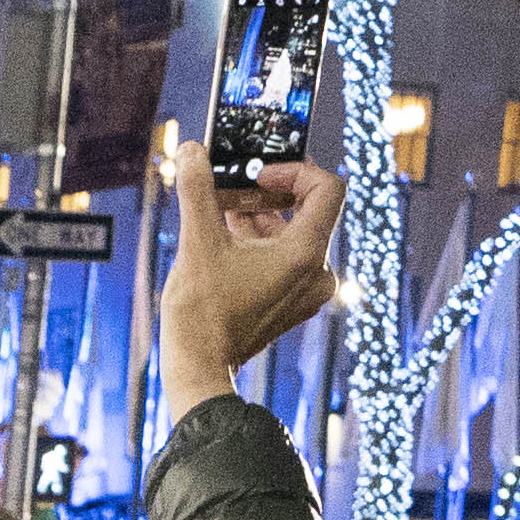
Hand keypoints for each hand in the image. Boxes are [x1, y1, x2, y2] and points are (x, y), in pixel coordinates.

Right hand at [154, 119, 348, 422]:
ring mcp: (306, 290)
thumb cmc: (201, 313)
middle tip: (231, 187)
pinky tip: (224, 237)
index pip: (326, 189)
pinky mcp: (291, 302)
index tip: (258, 173)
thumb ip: (198, 190)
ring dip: (259, 216)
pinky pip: (285, 257)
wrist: (198, 367)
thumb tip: (192, 151)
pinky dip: (260, 241)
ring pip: (293, 234)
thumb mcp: (197, 242)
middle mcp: (316, 273)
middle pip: (306, 210)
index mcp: (304, 255)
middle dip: (266, 193)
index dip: (294, 170)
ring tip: (219, 210)